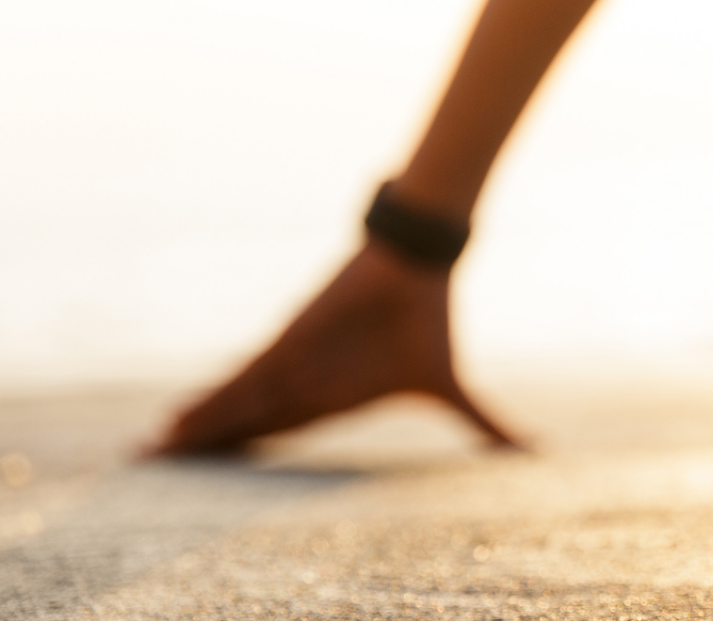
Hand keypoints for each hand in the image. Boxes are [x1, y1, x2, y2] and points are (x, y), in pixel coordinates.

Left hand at [153, 242, 520, 455]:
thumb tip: (532, 452)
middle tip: (158, 465)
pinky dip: (210, 402)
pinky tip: (178, 420)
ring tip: (156, 449)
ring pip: (235, 405)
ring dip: (197, 429)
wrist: (420, 265)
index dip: (250, 449)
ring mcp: (293, 363)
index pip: (283, 429)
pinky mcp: (288, 341)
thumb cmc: (429, 323)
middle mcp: (306, 382)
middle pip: (247, 422)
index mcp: (336, 396)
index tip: (218, 472)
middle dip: (207, 443)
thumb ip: (482, 424)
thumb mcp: (449, 387)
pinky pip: (241, 379)